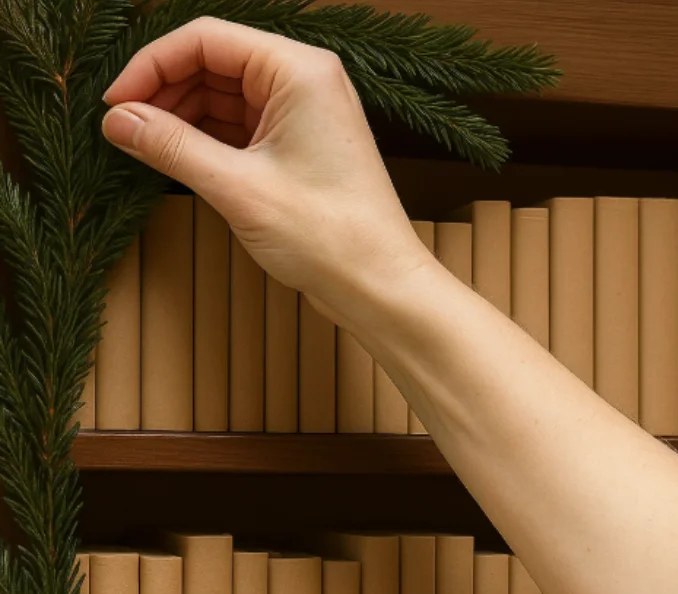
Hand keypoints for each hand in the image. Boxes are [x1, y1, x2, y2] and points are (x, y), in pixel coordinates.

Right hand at [102, 17, 430, 319]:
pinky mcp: (302, 151)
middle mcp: (304, 83)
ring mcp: (305, 118)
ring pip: (227, 100)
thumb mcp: (239, 188)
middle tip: (125, 130)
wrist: (380, 285)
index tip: (114, 102)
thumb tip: (119, 120)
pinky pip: (244, 131)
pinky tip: (180, 160)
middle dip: (167, 93)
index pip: (206, 40)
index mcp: (298, 71)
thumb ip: (174, 147)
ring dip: (185, 120)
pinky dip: (210, 143)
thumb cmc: (329, 236)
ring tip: (146, 148)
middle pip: (215, 65)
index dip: (152, 65)